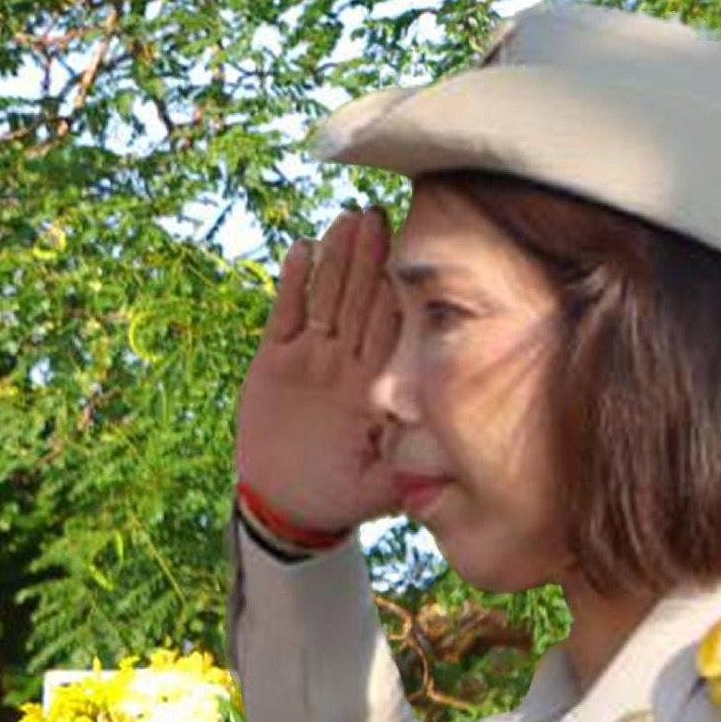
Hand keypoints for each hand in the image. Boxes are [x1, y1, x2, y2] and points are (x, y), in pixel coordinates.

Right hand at [234, 207, 403, 536]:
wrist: (287, 504)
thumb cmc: (340, 496)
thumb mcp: (380, 488)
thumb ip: (408, 469)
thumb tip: (444, 457)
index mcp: (377, 385)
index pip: (390, 330)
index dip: (397, 293)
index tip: (411, 257)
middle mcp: (348, 362)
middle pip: (359, 301)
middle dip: (368, 260)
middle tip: (377, 217)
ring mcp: (312, 357)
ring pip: (325, 299)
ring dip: (335, 261)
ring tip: (343, 222)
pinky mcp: (275, 359)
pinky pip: (285, 316)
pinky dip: (293, 285)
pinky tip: (302, 250)